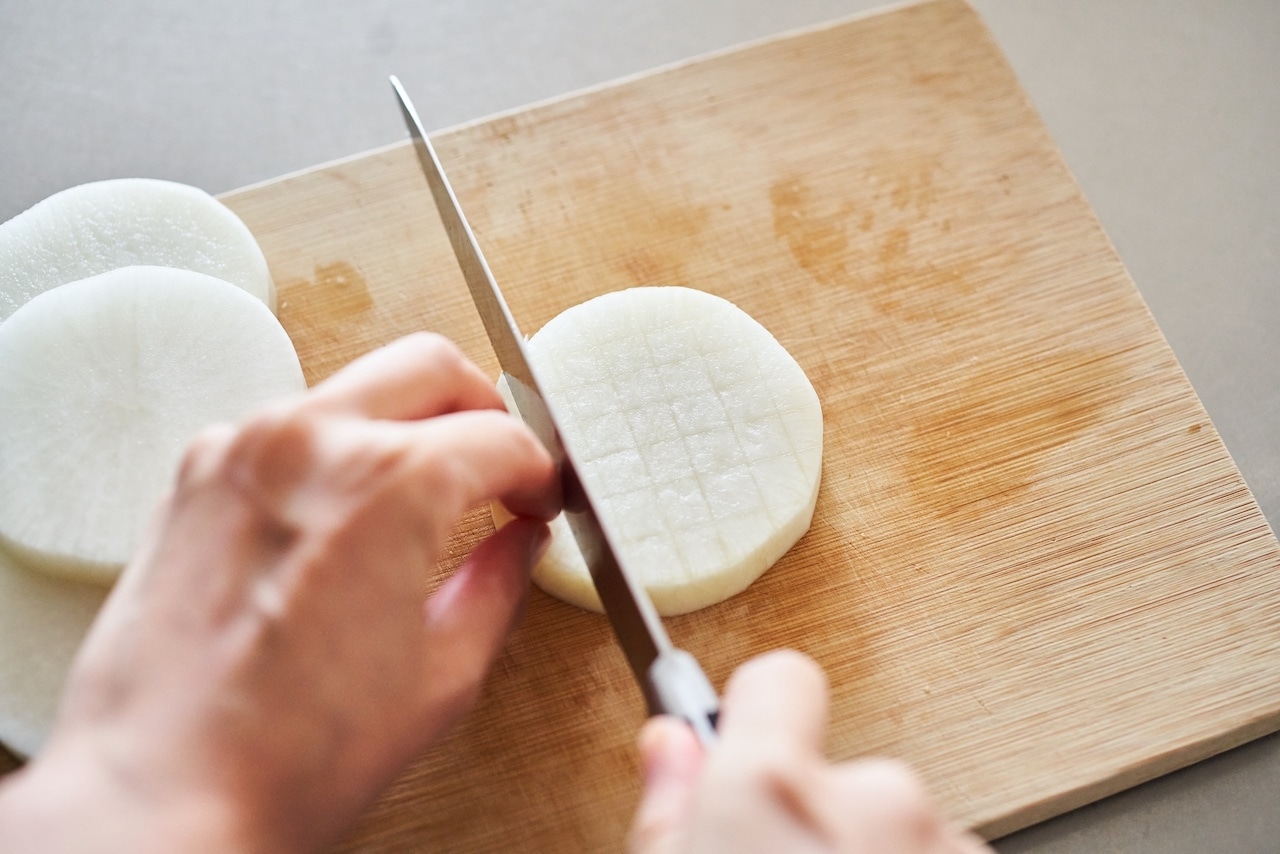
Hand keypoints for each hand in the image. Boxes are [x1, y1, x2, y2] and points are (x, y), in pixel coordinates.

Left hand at [0, 333, 559, 852]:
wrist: (163, 792)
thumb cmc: (291, 753)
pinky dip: (334, 451)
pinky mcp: (199, 472)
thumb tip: (519, 543)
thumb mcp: (442, 674)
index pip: (501, 437)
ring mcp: (244, 446)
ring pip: (357, 387)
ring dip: (405, 425)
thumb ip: (498, 585)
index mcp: (389, 484)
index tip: (539, 500)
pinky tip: (343, 517)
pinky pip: (290, 427)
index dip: (539, 472)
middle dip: (484, 410)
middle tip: (497, 469)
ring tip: (422, 497)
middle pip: (432, 367)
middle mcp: (311, 439)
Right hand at [630, 651, 990, 853]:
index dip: (759, 720)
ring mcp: (947, 845)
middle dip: (824, 823)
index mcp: (775, 787)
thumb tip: (672, 748)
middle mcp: (878, 799)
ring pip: (903, 835)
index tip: (747, 755)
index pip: (780, 679)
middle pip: (849, 774)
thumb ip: (671, 811)